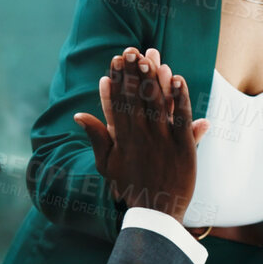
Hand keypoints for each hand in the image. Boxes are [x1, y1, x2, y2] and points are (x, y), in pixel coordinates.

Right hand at [73, 47, 208, 220]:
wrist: (157, 212)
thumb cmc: (130, 188)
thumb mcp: (107, 164)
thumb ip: (96, 137)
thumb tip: (78, 115)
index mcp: (122, 138)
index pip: (117, 103)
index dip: (116, 80)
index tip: (115, 61)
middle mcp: (141, 136)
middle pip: (136, 98)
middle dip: (133, 73)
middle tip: (131, 51)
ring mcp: (162, 140)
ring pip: (157, 103)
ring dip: (153, 78)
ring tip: (150, 56)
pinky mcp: (183, 146)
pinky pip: (181, 117)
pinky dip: (180, 97)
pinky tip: (178, 79)